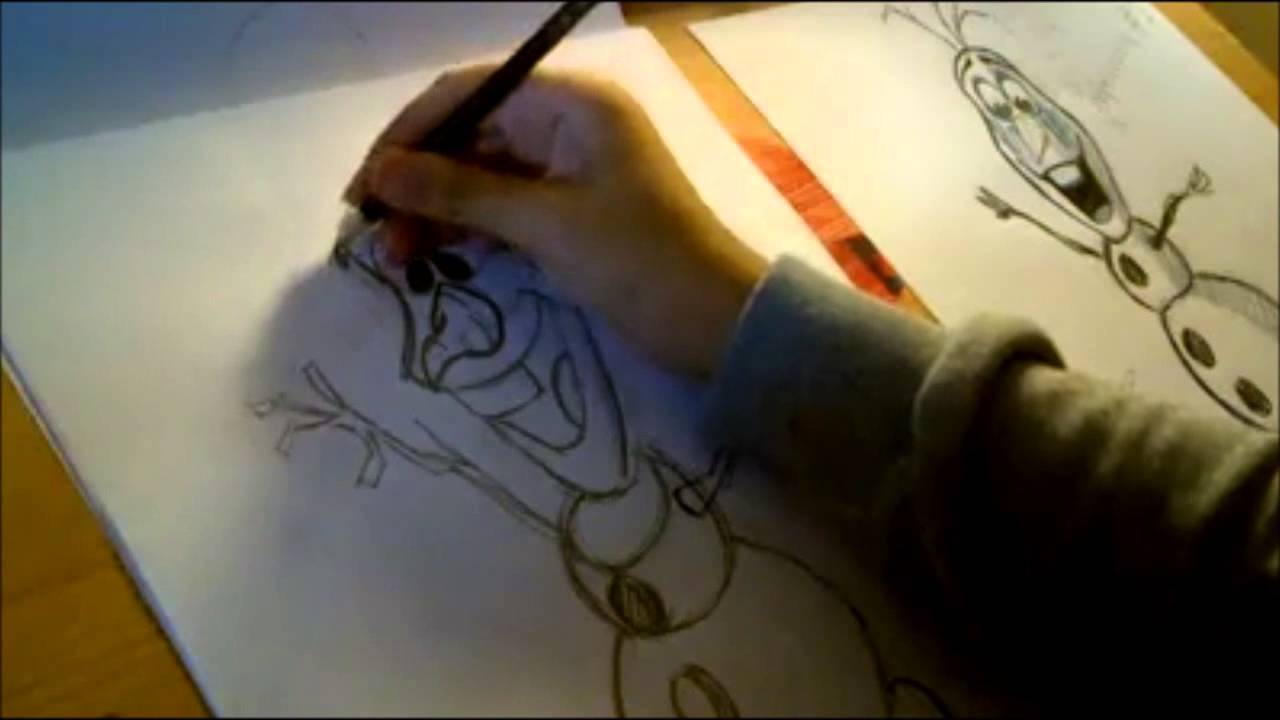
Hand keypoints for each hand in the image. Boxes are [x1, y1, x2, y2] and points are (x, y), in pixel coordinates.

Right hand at [344, 65, 766, 378]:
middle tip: (374, 236)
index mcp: (572, 103)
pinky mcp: (572, 212)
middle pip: (471, 135)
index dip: (408, 134)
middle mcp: (568, 124)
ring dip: (438, 211)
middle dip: (419, 181)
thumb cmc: (638, 261)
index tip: (363, 186)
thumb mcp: (545, 223)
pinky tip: (435, 256)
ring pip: (483, 176)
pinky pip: (506, 207)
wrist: (716, 324)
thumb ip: (459, 192)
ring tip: (396, 258)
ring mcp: (571, 169)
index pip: (469, 93)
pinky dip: (472, 229)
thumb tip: (381, 172)